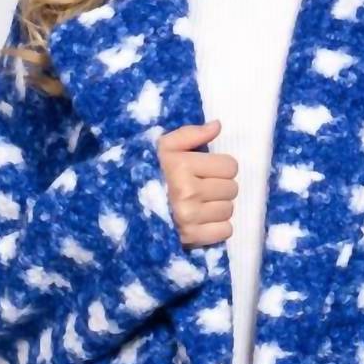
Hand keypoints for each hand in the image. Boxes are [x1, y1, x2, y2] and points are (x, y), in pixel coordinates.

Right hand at [157, 121, 236, 247]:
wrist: (130, 207)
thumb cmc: (154, 173)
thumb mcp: (165, 147)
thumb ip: (191, 134)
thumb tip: (217, 126)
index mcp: (182, 167)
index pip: (230, 166)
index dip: (221, 167)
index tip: (206, 171)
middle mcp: (188, 193)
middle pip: (232, 189)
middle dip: (220, 187)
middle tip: (203, 189)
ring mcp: (190, 218)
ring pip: (229, 209)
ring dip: (219, 207)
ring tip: (202, 204)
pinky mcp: (192, 238)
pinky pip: (225, 230)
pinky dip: (218, 227)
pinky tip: (203, 221)